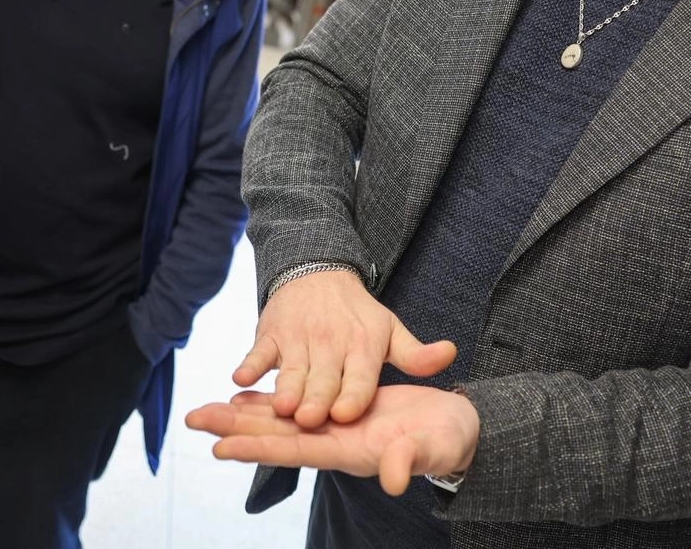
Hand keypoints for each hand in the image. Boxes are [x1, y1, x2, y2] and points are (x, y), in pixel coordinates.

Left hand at [186, 385, 479, 495]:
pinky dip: (269, 398)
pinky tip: (246, 391)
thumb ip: (412, 460)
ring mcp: (334, 426)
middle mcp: (333, 441)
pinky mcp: (340, 408)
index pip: (295, 451)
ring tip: (207, 407)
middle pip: (275, 435)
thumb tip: (395, 478)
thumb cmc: (447, 442)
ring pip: (280, 419)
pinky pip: (296, 403)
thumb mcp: (433, 450)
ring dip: (243, 413)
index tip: (220, 447)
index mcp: (349, 451)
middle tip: (193, 418)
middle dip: (234, 428)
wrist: (456, 429)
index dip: (258, 449)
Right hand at [234, 270, 455, 427]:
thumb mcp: (390, 330)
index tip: (345, 413)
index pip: (360, 376)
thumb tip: (450, 354)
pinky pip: (258, 352)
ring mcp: (298, 338)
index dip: (352, 394)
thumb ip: (416, 354)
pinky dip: (250, 365)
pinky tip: (241, 380)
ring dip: (285, 387)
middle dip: (316, 398)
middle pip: (323, 378)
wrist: (317, 272)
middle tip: (310, 419)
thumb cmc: (358, 315)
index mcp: (363, 347)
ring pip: (291, 370)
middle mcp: (330, 343)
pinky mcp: (270, 334)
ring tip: (282, 406)